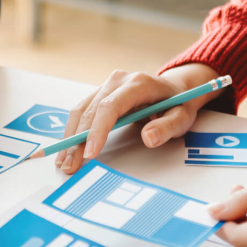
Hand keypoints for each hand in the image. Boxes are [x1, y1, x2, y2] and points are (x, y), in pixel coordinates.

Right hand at [57, 63, 222, 173]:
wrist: (175, 89)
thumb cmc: (178, 104)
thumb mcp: (182, 117)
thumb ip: (167, 127)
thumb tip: (148, 138)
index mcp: (138, 84)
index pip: (111, 106)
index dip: (98, 130)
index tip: (90, 153)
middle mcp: (118, 81)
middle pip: (91, 110)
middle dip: (78, 141)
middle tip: (70, 166)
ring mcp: (107, 85)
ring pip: (81, 110)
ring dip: (70, 137)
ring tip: (64, 162)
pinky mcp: (100, 93)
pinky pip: (82, 111)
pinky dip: (73, 131)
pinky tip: (68, 149)